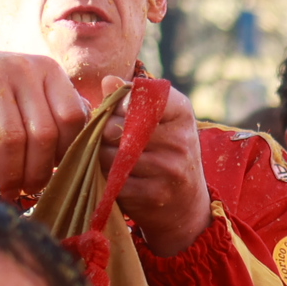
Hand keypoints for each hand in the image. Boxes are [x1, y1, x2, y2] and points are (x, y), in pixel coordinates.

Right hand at [0, 49, 90, 197]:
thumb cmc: (0, 96)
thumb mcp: (33, 96)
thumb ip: (61, 115)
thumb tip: (94, 148)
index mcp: (49, 70)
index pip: (73, 117)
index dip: (69, 151)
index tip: (58, 171)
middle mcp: (23, 68)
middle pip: (43, 132)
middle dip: (39, 170)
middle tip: (31, 190)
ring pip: (12, 138)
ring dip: (13, 173)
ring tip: (11, 189)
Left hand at [112, 84, 212, 256]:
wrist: (187, 204)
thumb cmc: (166, 152)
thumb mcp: (158, 119)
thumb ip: (132, 98)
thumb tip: (108, 81)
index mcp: (181, 111)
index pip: (135, 97)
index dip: (118, 106)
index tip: (121, 115)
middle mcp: (180, 139)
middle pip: (115, 127)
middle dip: (103, 133)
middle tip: (109, 140)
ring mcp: (168, 169)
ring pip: (108, 155)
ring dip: (100, 157)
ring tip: (111, 158)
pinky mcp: (153, 195)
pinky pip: (112, 180)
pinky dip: (107, 179)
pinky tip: (116, 178)